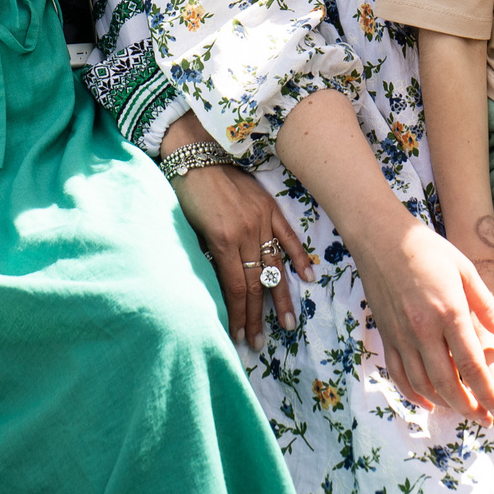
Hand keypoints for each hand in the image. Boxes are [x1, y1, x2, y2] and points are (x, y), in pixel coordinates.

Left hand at [169, 160, 314, 346]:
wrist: (196, 151)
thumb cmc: (186, 192)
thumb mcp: (190, 229)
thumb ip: (208, 256)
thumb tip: (219, 285)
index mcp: (222, 242)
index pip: (236, 289)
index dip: (239, 316)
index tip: (238, 337)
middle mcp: (246, 234)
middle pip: (257, 284)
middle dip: (258, 317)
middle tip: (259, 342)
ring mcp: (261, 220)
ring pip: (275, 266)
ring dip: (281, 298)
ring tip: (289, 323)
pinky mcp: (269, 207)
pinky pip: (287, 236)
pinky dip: (298, 257)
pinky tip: (307, 277)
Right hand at [343, 212, 493, 427]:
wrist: (381, 238)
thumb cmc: (428, 249)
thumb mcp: (465, 269)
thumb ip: (486, 304)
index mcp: (449, 312)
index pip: (472, 366)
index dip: (488, 395)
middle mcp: (423, 330)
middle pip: (448, 384)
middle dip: (470, 408)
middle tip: (487, 419)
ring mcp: (401, 336)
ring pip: (423, 385)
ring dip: (446, 405)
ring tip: (465, 411)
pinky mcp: (387, 336)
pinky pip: (398, 375)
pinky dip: (414, 395)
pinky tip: (430, 402)